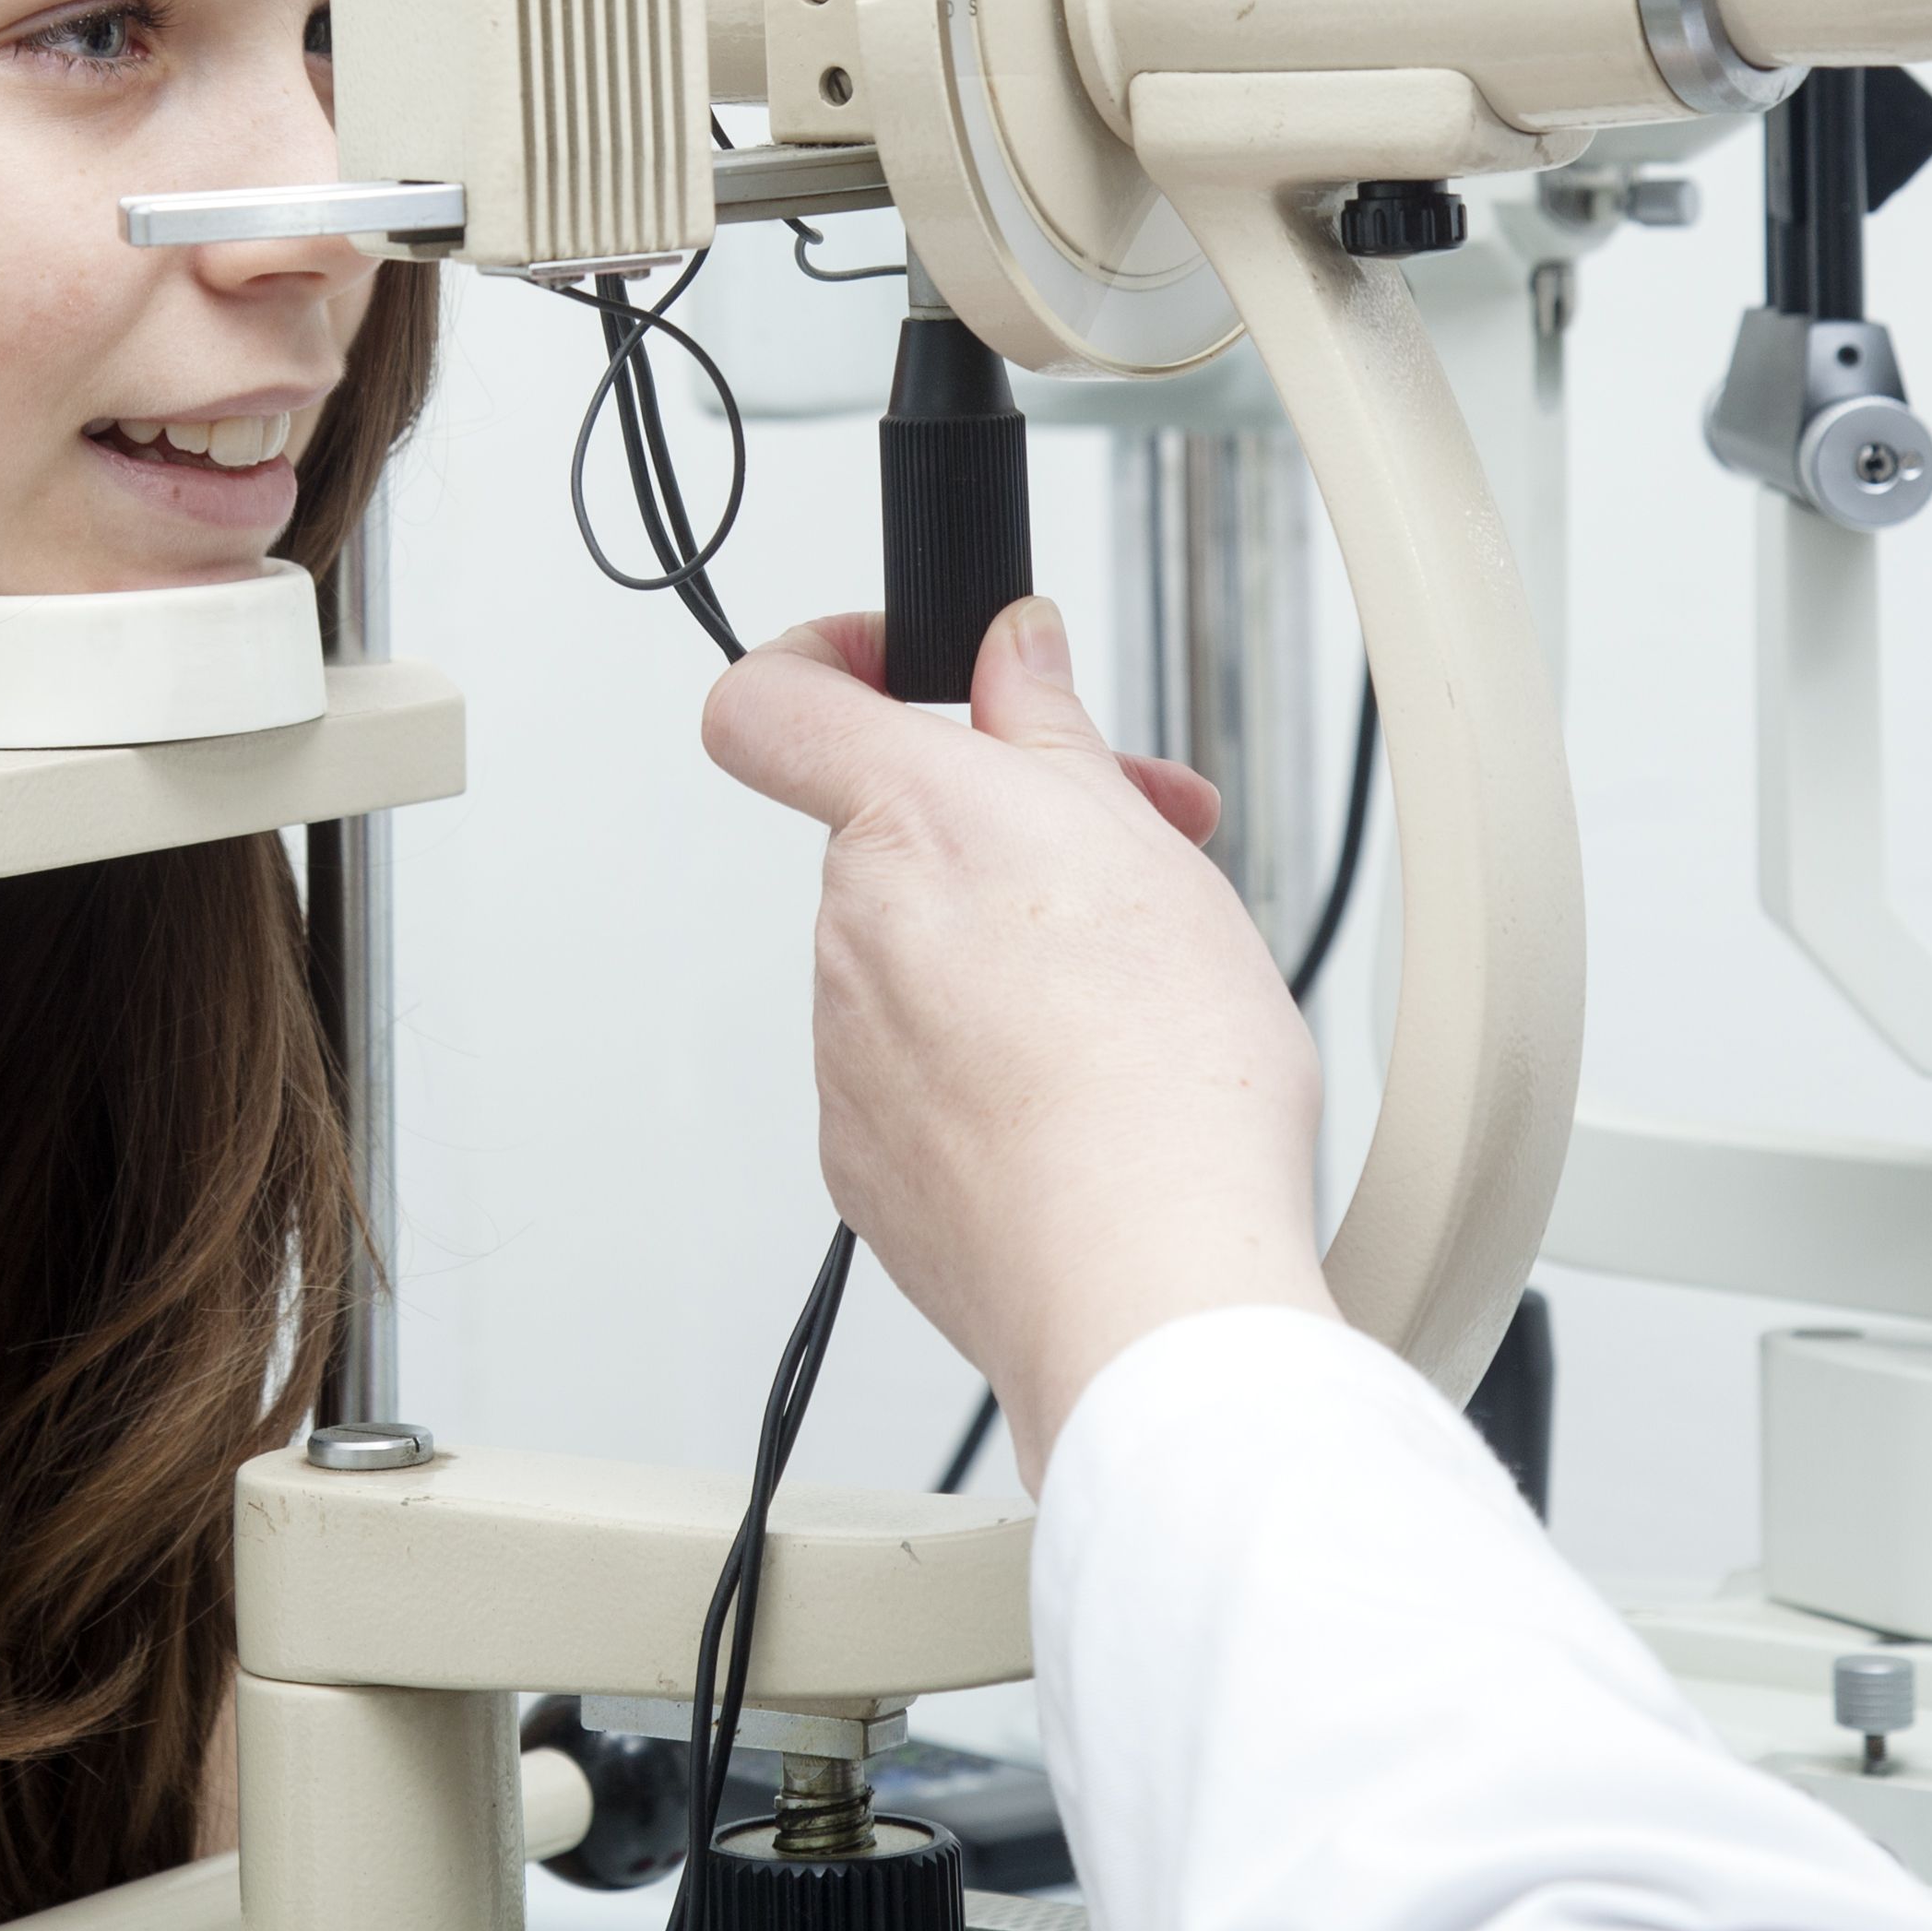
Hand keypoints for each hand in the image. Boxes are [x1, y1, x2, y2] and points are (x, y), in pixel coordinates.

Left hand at [702, 595, 1341, 1491]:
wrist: (1146, 1277)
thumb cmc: (1162, 1071)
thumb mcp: (1137, 841)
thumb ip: (1045, 728)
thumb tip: (1008, 652)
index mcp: (905, 824)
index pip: (769, 702)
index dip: (820, 662)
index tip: (896, 669)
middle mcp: (849, 937)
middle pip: (896, 841)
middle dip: (1010, 836)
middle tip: (1141, 858)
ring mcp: (848, 1060)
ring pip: (919, 964)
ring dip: (1011, 956)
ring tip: (1141, 1003)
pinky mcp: (869, 1167)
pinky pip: (920, 1080)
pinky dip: (996, 1071)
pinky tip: (1092, 1097)